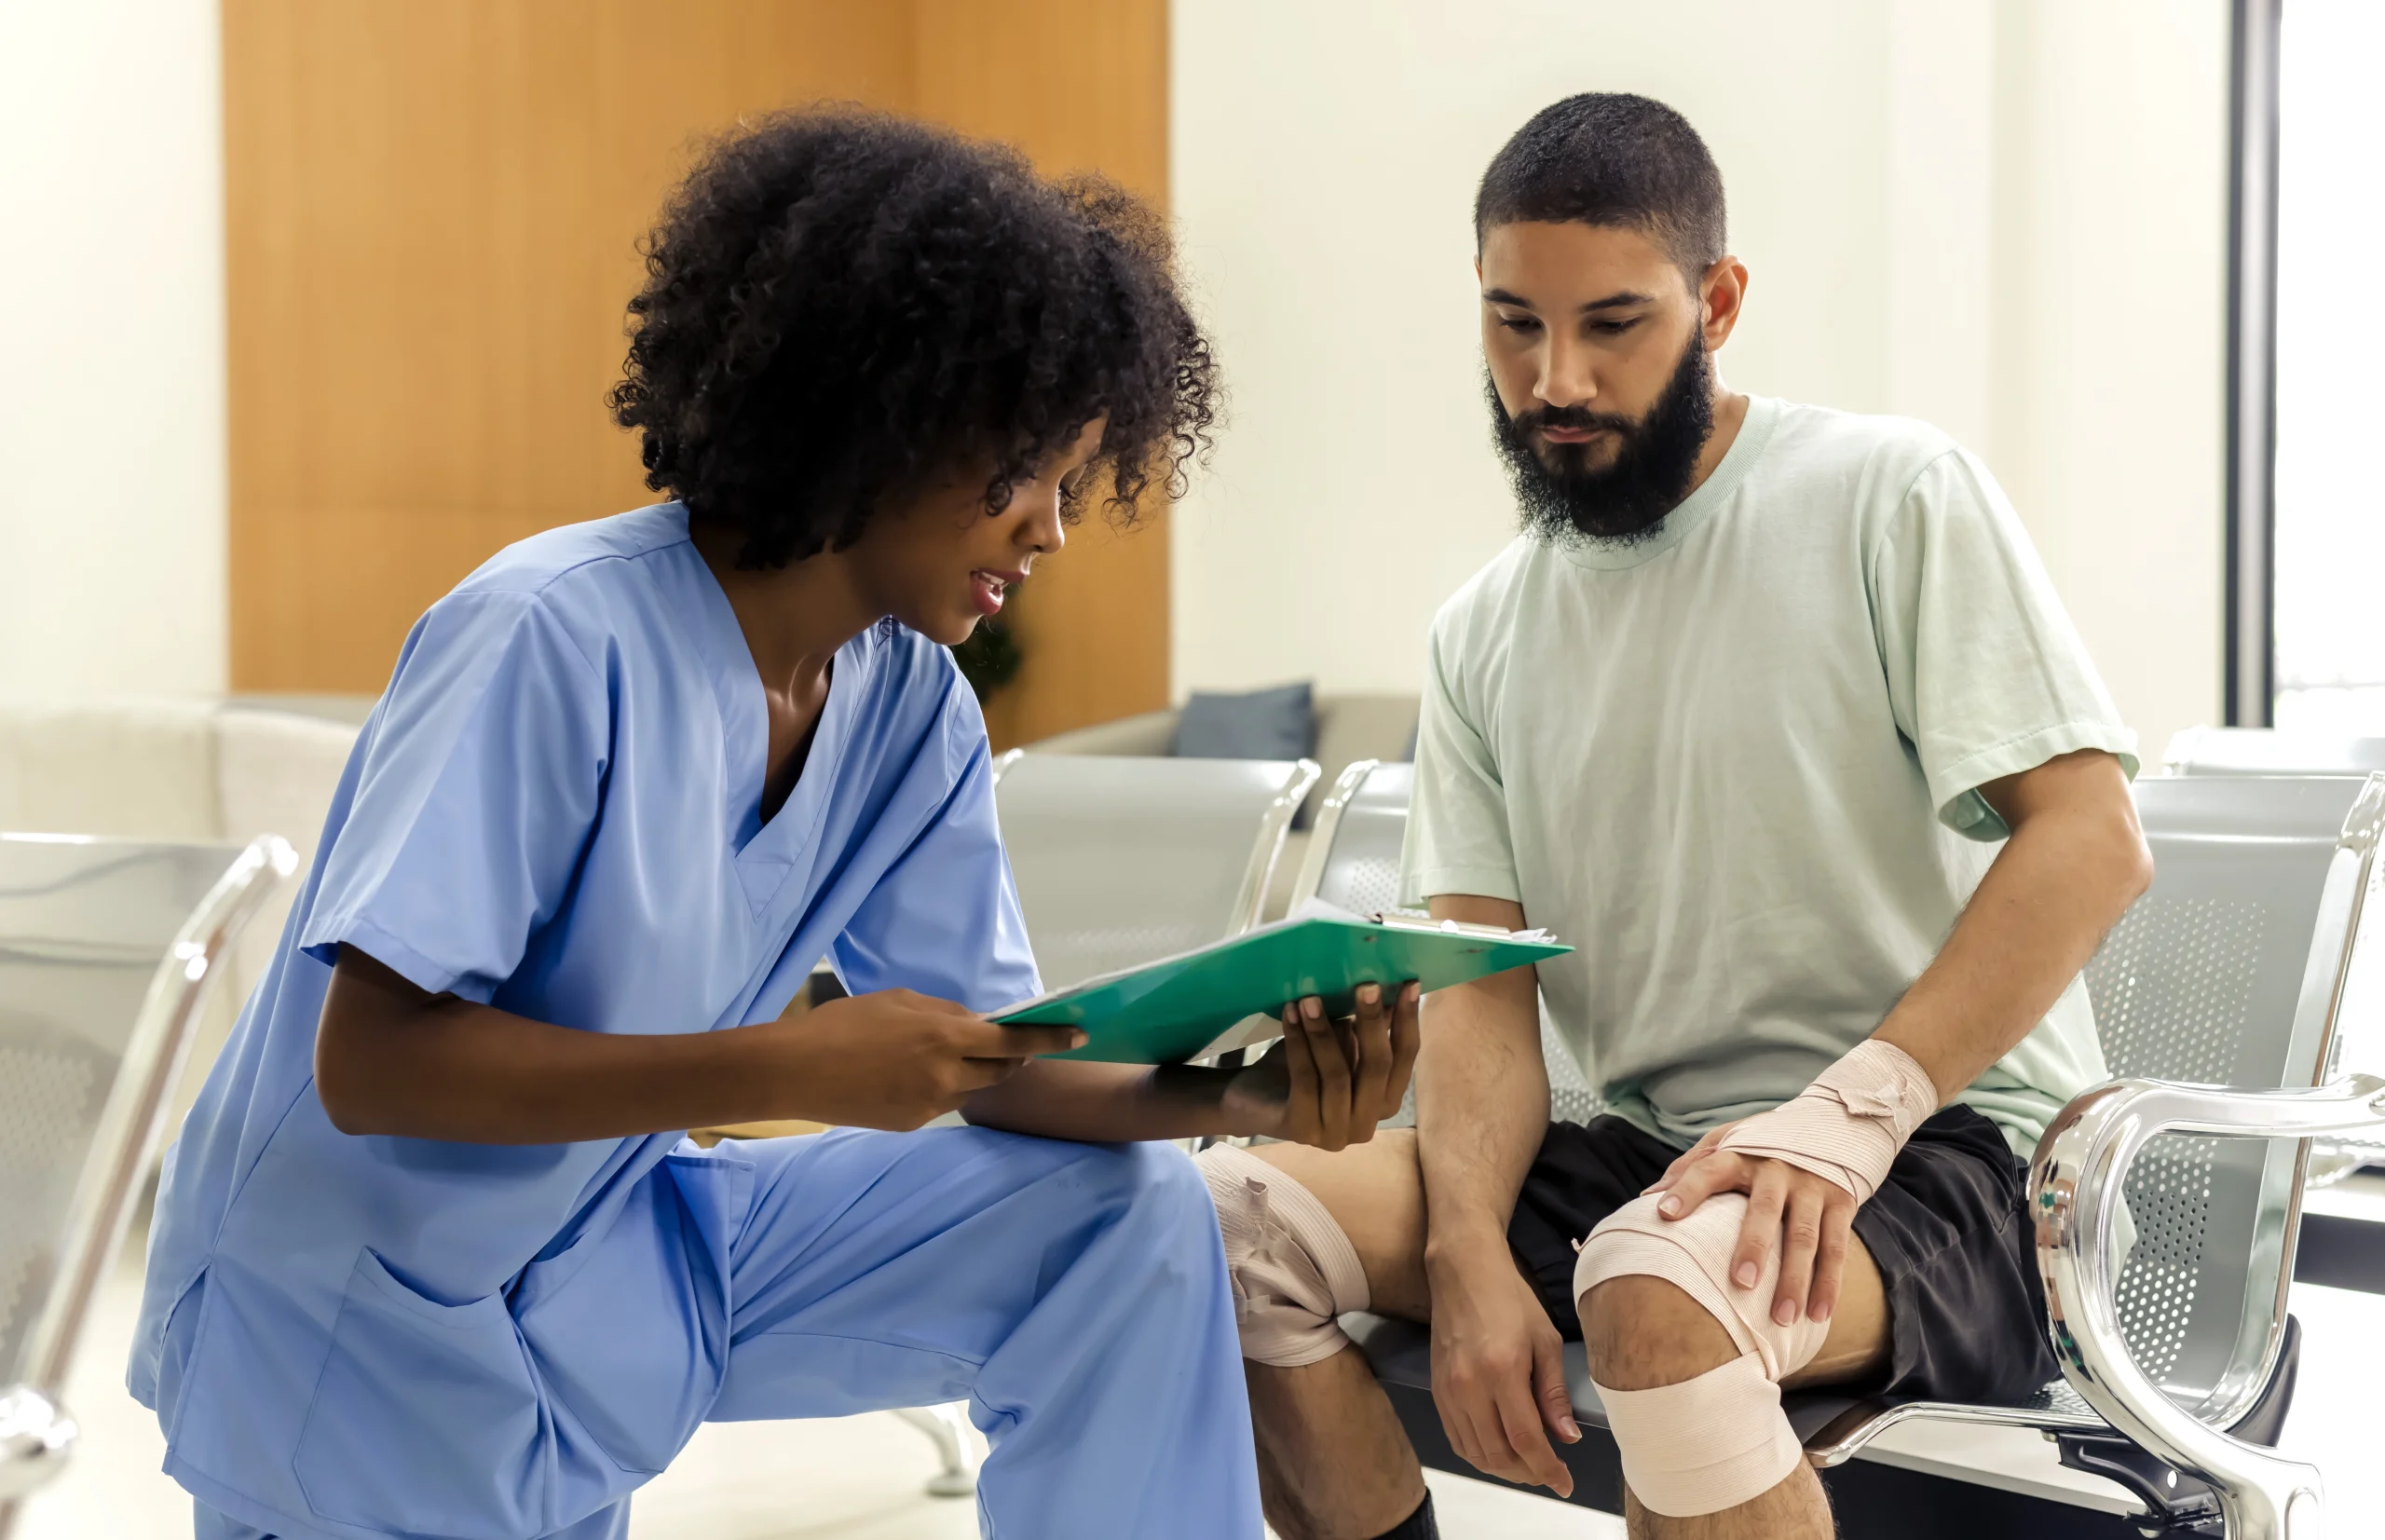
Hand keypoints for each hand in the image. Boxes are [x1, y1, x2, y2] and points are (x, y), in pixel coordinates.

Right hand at [761, 990, 1084, 1130]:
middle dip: (1012, 1060)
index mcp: (946, 1036)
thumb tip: (975, 1022)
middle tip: (1009, 1048)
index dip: (1051, 1038)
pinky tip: (902, 1077)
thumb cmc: (844, 1024)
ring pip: (969, 1089)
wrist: (795, 1071)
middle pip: (1001, 1072)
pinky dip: (936, 1088)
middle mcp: (947, 1075)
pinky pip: (940, 1103)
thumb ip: (944, 1012)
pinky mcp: (912, 1124)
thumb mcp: (899, 1001)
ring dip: (969, 1073)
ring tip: (937, 1057)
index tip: (1080, 1035)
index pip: (1015, 1042)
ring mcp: (931, 1105)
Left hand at [1219, 981, 1420, 1148]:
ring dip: (1323, 1032)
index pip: (1404, 1060)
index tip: (1408, 984)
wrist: (1254, 1100)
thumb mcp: (1340, 1044)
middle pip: (1377, 1069)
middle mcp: (1366, 1125)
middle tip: (1365, 986)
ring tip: (1310, 999)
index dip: (1408, 1023)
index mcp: (1385, 1103)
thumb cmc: (1306, 1067)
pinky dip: (1298, 1044)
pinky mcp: (1303, 1129)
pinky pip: (1304, 1080)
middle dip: (1372, 1023)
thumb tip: (1389, 987)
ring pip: (1337, 1075)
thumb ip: (1366, 1027)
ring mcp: (1335, 1134)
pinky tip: (1290, 1016)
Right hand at [1426, 1250, 1579, 1495]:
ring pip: (1475, 1453)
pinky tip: (1499, 1450)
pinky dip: (1480, 1454)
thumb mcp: (1545, 1340)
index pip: (1525, 1439)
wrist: (1463, 1273)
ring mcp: (1448, 1390)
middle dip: (1528, 1473)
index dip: (1547, 1469)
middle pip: (1498, 1454)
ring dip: (1504, 1469)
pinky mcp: (1436, 1391)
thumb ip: (1553, 1393)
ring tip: (1528, 1464)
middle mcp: (1469, 1386)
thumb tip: (1567, 1437)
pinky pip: (1457, 1439)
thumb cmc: (1510, 1299)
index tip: (1565, 1483)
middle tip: (1550, 1472)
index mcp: (1502, 1370)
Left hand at [1645, 1127, 1858, 1326]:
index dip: (1686, 1189)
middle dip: (1755, 1246)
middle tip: (1742, 1282)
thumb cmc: (1763, 1144)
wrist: (1830, 1122)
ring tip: (1783, 1317)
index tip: (1663, 1215)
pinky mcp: (1841, 1201)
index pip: (1708, 1168)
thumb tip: (1647, 1199)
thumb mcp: (1727, 1141)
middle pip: (1765, 1209)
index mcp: (1742, 1153)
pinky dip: (1829, 1283)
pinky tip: (1819, 1315)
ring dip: (1797, 1278)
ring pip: (1806, 1236)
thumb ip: (1690, 1166)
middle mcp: (1778, 1168)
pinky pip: (1837, 1247)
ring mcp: (1812, 1185)